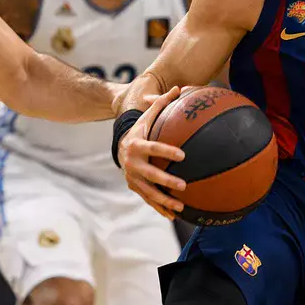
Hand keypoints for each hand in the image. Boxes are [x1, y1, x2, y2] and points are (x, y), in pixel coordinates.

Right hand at [120, 87, 188, 219]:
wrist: (121, 146)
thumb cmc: (141, 129)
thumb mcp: (148, 116)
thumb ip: (162, 103)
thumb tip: (178, 88)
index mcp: (136, 145)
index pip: (153, 148)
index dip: (166, 151)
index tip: (182, 155)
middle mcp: (131, 163)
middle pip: (150, 174)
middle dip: (165, 181)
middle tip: (183, 185)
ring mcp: (132, 178)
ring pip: (148, 191)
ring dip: (164, 200)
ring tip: (181, 205)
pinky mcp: (134, 188)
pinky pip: (148, 200)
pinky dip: (160, 208)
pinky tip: (174, 216)